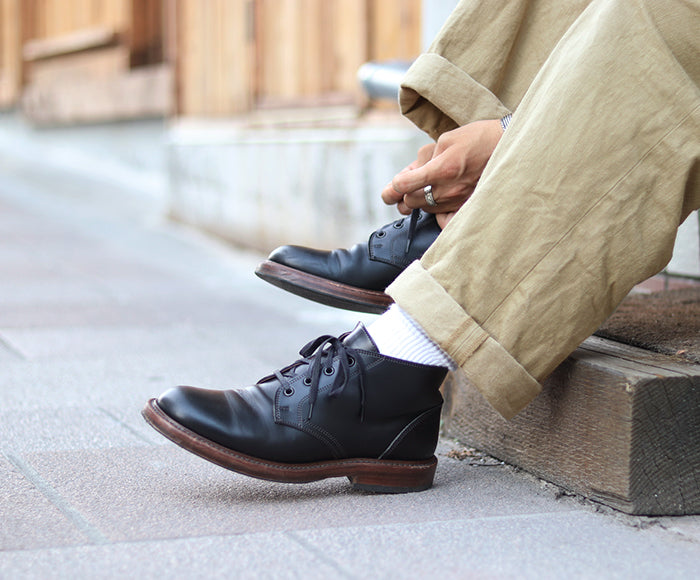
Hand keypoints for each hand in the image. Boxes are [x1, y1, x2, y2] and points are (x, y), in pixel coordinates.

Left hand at [381, 120, 503, 218]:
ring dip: (420, 200)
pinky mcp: (465, 207)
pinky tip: (437, 201)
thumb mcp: (446, 139)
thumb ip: (423, 158)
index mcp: (442, 169)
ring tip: (427, 187)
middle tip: (407, 185)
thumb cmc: (477, 139)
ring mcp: (458, 201)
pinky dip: (435, 211)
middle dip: (405, 193)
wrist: (507, 147)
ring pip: (425, 209)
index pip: (404, 185)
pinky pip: (441, 217)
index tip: (396, 183)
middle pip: (411, 201)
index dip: (394, 185)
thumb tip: (409, 173)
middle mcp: (449, 190)